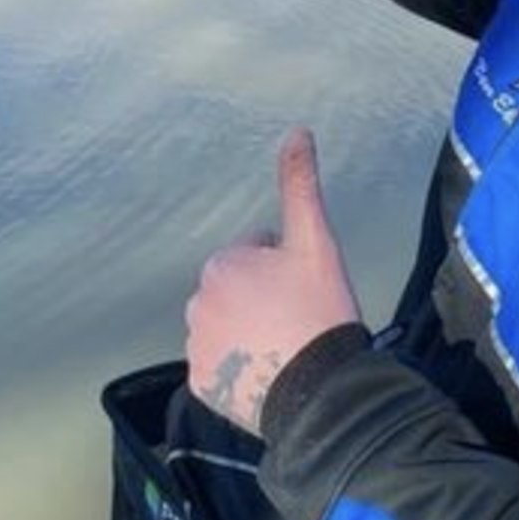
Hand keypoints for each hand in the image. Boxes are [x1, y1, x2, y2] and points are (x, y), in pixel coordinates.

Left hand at [186, 129, 361, 434]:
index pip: (255, 255)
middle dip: (262, 299)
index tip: (305, 290)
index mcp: (222, 265)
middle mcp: (198, 304)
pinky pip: (219, 367)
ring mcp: (198, 347)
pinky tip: (268, 373)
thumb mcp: (315, 242)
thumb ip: (300, 186)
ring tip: (286, 348)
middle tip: (297, 319)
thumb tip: (297, 131)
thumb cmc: (319, 311)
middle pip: (237, 292)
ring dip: (249, 332)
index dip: (285, 268)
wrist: (321, 389)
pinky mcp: (202, 384)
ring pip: (227, 328)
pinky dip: (238, 368)